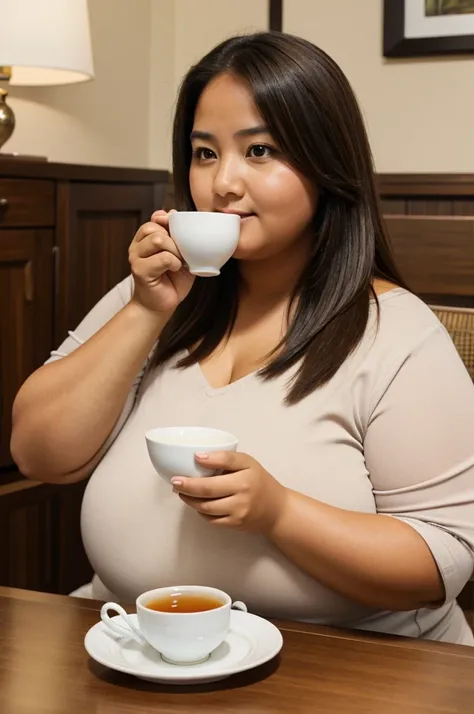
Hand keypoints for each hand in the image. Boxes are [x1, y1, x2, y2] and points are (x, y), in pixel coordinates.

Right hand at [129, 209, 194, 314]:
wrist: (162, 305)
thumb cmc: (172, 281)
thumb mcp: (180, 254)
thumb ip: (178, 235)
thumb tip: (175, 212)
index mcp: (145, 239)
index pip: (155, 219)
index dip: (170, 223)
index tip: (179, 235)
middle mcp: (137, 246)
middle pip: (156, 228)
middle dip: (175, 240)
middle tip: (181, 255)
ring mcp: (136, 257)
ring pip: (158, 240)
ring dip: (175, 251)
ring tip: (178, 262)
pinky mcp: (140, 270)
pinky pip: (163, 258)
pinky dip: (174, 263)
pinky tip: (175, 269)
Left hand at [171, 451, 286, 533]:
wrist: (277, 510)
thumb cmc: (259, 482)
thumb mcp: (248, 463)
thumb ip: (226, 458)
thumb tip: (198, 457)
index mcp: (246, 474)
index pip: (225, 462)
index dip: (208, 460)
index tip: (194, 457)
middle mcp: (243, 493)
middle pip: (208, 489)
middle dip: (187, 486)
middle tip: (175, 481)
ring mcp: (238, 511)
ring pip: (206, 506)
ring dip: (189, 500)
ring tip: (181, 492)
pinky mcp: (234, 524)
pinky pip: (210, 519)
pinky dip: (200, 511)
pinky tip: (197, 503)